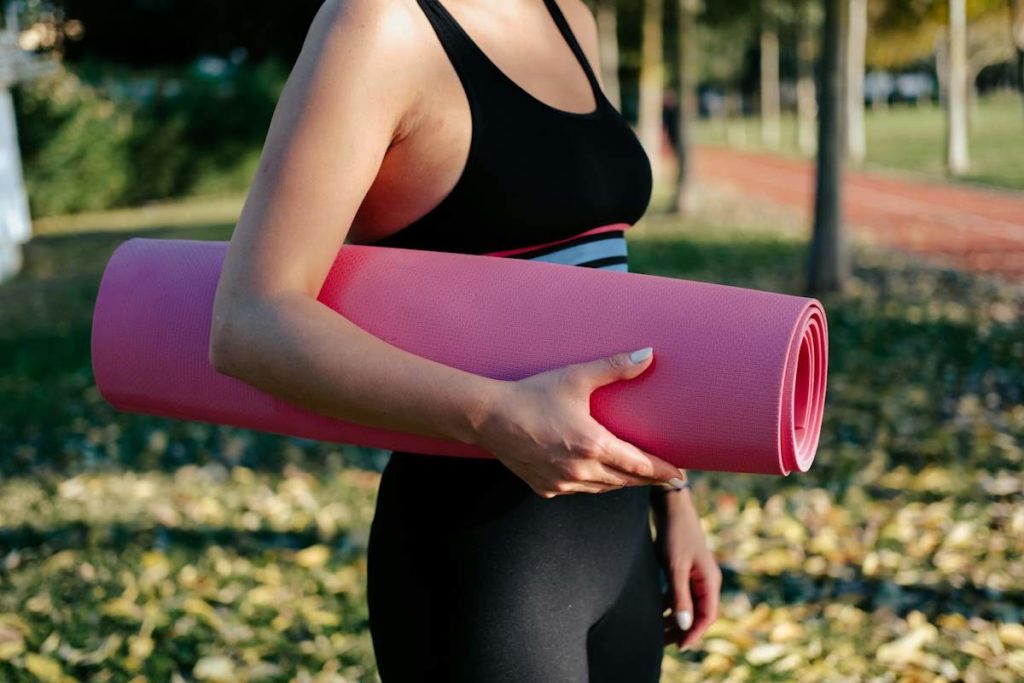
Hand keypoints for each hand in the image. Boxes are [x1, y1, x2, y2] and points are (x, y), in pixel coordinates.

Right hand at [473, 347, 687, 497]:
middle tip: (666, 477)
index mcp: (594, 446)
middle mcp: (581, 470)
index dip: (662, 471)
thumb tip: (648, 354)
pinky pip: (578, 490)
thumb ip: (614, 367)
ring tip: (634, 475)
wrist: (489, 417)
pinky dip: (591, 483)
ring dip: (620, 482)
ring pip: (603, 488)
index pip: (640, 465)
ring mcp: (562, 483)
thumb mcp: (576, 377)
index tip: (680, 475)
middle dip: (647, 479)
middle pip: (625, 481)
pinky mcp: (545, 489)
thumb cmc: (533, 393)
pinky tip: (595, 475)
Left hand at [653, 487, 721, 650]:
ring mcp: (695, 573)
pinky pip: (679, 592)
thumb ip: (679, 597)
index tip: (679, 647)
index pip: (707, 616)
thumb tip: (685, 626)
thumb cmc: (675, 533)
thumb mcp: (675, 567)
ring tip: (657, 631)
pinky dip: (668, 604)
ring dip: (674, 618)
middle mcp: (706, 579)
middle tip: (663, 643)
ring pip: (687, 604)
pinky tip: (654, 611)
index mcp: (710, 581)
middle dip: (682, 629)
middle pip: (698, 613)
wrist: (670, 504)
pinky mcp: (683, 567)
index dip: (694, 634)